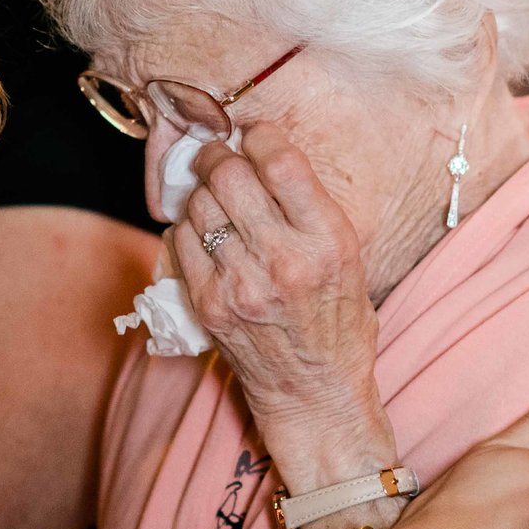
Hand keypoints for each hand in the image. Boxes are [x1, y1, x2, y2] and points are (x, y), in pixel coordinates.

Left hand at [171, 123, 392, 496]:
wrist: (315, 392)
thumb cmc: (338, 319)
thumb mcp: (349, 256)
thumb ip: (308, 207)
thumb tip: (261, 150)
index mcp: (327, 241)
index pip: (280, 162)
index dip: (259, 136)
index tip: (254, 136)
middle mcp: (283, 261)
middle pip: (228, 175)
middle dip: (218, 156)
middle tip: (218, 157)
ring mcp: (240, 285)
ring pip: (199, 204)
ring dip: (201, 192)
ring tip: (215, 199)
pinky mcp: (209, 306)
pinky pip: (179, 240)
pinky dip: (187, 227)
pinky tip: (204, 234)